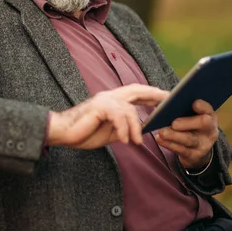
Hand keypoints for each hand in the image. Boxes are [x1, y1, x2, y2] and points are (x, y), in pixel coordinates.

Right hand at [46, 84, 168, 149]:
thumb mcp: (111, 131)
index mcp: (113, 99)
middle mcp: (109, 95)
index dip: (152, 93)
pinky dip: (123, 129)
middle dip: (154, 94)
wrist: (62, 132)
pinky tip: (123, 140)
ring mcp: (104, 100)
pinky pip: (118, 116)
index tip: (167, 97)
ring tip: (137, 142)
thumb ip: (126, 127)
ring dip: (135, 127)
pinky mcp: (98, 107)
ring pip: (129, 109)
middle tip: (169, 100)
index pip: (136, 93)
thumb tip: (143, 130)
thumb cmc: (85, 132)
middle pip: (136, 90)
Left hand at [155, 99, 218, 168]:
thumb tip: (165, 100)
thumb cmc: (190, 125)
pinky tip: (160, 139)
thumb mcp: (192, 116)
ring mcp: (203, 144)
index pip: (209, 109)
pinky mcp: (193, 156)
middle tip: (174, 123)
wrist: (198, 149)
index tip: (194, 103)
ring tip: (162, 132)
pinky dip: (168, 144)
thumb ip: (182, 107)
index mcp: (209, 115)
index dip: (202, 106)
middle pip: (203, 123)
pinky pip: (181, 150)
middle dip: (188, 122)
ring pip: (189, 139)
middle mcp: (209, 130)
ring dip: (174, 135)